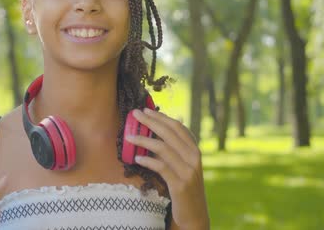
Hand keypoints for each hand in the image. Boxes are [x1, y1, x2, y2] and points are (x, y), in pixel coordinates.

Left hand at [125, 108, 209, 229]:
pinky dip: (148, 161)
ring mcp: (188, 171)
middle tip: (135, 114)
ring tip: (129, 136)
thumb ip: (177, 148)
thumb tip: (171, 124)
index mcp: (195, 150)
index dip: (161, 117)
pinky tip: (137, 158)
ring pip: (164, 149)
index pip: (177, 127)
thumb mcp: (184, 165)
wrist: (194, 213)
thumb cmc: (185, 186)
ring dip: (144, 140)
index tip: (146, 110)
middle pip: (169, 134)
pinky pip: (162, 168)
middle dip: (151, 122)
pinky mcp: (180, 185)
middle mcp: (194, 158)